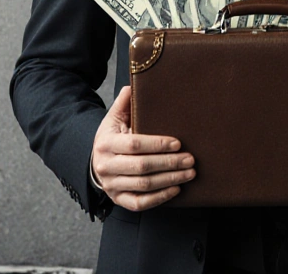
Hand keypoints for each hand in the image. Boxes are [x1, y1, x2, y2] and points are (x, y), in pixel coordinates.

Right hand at [91, 85, 194, 210]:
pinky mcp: (118, 199)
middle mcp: (106, 166)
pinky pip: (139, 203)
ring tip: (189, 173)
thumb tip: (133, 85)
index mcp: (106, 143)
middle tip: (190, 159)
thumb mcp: (114, 118)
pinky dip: (159, 198)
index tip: (178, 143)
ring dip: (169, 180)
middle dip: (169, 163)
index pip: (134, 145)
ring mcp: (111, 185)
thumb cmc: (112, 137)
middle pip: (142, 166)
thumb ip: (124, 103)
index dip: (157, 144)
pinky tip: (176, 189)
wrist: (97, 162)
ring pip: (143, 185)